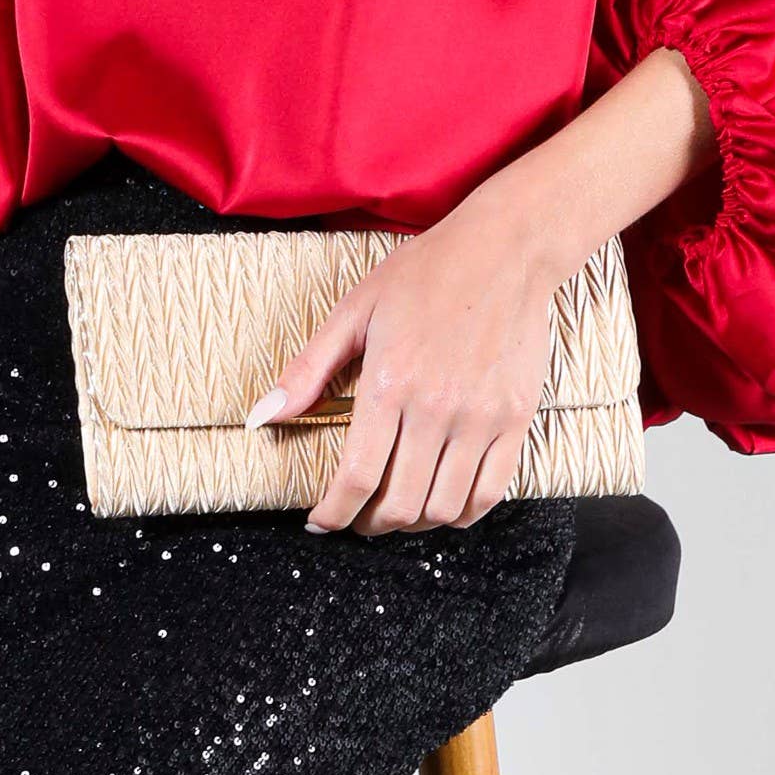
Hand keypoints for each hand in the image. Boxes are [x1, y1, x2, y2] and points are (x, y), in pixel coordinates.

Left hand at [244, 46, 717, 535]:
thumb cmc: (426, 274)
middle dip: (369, 524)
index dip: (333, 513)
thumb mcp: (353, 312)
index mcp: (389, 385)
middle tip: (357, 517)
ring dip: (413, 524)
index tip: (321, 522)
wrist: (507, 250)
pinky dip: (460, 513)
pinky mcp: (515, 420)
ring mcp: (481, 419)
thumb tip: (259, 417)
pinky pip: (488, 493)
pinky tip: (440, 504)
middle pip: (399, 504)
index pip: (356, 478)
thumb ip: (306, 371)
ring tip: (396, 511)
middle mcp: (437, 409)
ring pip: (443, 508)